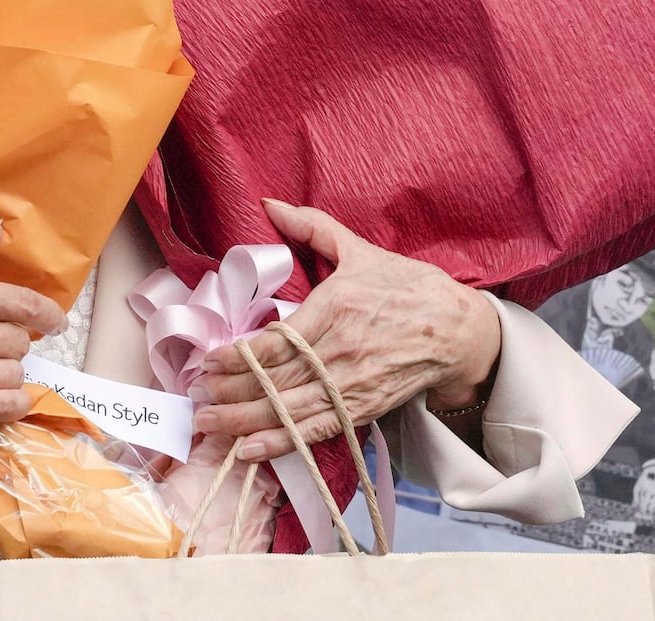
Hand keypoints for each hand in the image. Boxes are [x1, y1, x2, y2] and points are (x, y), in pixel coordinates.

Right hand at [0, 221, 61, 492]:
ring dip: (9, 367)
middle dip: (16, 337)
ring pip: (14, 373)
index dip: (48, 313)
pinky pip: (2, 408)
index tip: (55, 320)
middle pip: (20, 340)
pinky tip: (6, 395)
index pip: (25, 304)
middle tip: (0, 337)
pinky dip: (12, 402)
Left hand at [190, 202, 501, 459]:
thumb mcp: (359, 250)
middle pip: (276, 380)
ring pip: (291, 409)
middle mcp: (341, 350)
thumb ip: (312, 227)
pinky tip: (251, 450)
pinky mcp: (364, 408)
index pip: (276, 341)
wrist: (460, 330)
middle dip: (231, 392)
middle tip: (195, 399)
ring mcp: (353, 384)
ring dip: (245, 421)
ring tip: (208, 426)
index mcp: (335, 307)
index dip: (238, 356)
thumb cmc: (406, 286)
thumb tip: (269, 204)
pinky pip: (317, 429)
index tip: (207, 362)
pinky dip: (283, 442)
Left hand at [632, 459, 654, 516]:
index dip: (641, 510)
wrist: (654, 473)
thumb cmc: (643, 481)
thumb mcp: (637, 487)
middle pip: (650, 507)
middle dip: (646, 513)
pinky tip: (652, 510)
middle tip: (642, 514)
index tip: (638, 513)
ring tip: (647, 513)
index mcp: (645, 490)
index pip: (643, 504)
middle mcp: (653, 493)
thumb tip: (634, 507)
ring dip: (651, 512)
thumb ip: (635, 497)